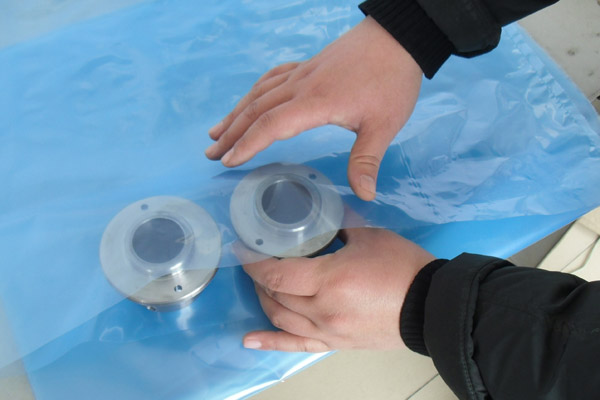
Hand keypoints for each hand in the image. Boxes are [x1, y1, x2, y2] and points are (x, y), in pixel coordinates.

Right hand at [205, 16, 422, 200]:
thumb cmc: (392, 80)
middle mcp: (301, 86)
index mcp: (315, 102)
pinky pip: (272, 79)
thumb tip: (364, 194)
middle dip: (231, 133)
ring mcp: (302, 73)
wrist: (398, 37)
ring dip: (236, 113)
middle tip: (210, 153)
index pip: (271, 125)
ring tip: (216, 131)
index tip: (229, 161)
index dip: (248, 144)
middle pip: (256, 110)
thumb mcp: (384, 125)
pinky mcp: (308, 66)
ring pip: (259, 93)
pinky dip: (255, 92)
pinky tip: (249, 99)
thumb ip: (367, 160)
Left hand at [239, 228, 434, 351]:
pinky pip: (295, 345)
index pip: (277, 272)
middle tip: (258, 259)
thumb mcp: (368, 236)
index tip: (243, 248)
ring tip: (261, 284)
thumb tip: (319, 218)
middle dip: (260, 276)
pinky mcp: (334, 343)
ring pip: (280, 318)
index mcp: (329, 279)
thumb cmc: (402, 268)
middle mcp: (322, 309)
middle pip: (276, 294)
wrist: (430, 306)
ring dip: (265, 299)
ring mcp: (326, 331)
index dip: (254, 260)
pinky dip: (270, 342)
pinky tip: (249, 340)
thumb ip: (337, 226)